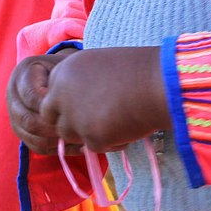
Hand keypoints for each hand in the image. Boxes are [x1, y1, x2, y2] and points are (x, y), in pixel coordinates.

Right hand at [7, 49, 78, 153]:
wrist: (55, 73)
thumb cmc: (64, 69)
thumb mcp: (64, 66)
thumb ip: (64, 81)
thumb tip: (68, 109)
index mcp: (23, 74)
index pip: (32, 97)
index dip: (52, 107)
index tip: (75, 109)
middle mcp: (13, 94)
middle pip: (28, 120)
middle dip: (53, 128)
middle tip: (77, 128)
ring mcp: (14, 114)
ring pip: (31, 136)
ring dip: (55, 141)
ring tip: (78, 138)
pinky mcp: (21, 130)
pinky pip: (35, 147)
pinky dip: (56, 149)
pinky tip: (76, 146)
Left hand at [39, 46, 171, 153]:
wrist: (159, 83)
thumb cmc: (137, 69)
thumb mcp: (99, 64)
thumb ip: (79, 81)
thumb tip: (73, 102)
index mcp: (63, 71)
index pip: (51, 94)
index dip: (66, 101)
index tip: (85, 103)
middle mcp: (61, 93)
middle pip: (51, 116)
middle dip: (68, 120)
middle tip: (92, 119)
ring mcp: (74, 117)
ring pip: (69, 135)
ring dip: (87, 132)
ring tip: (115, 121)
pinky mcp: (91, 137)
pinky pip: (93, 146)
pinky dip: (108, 142)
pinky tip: (126, 130)